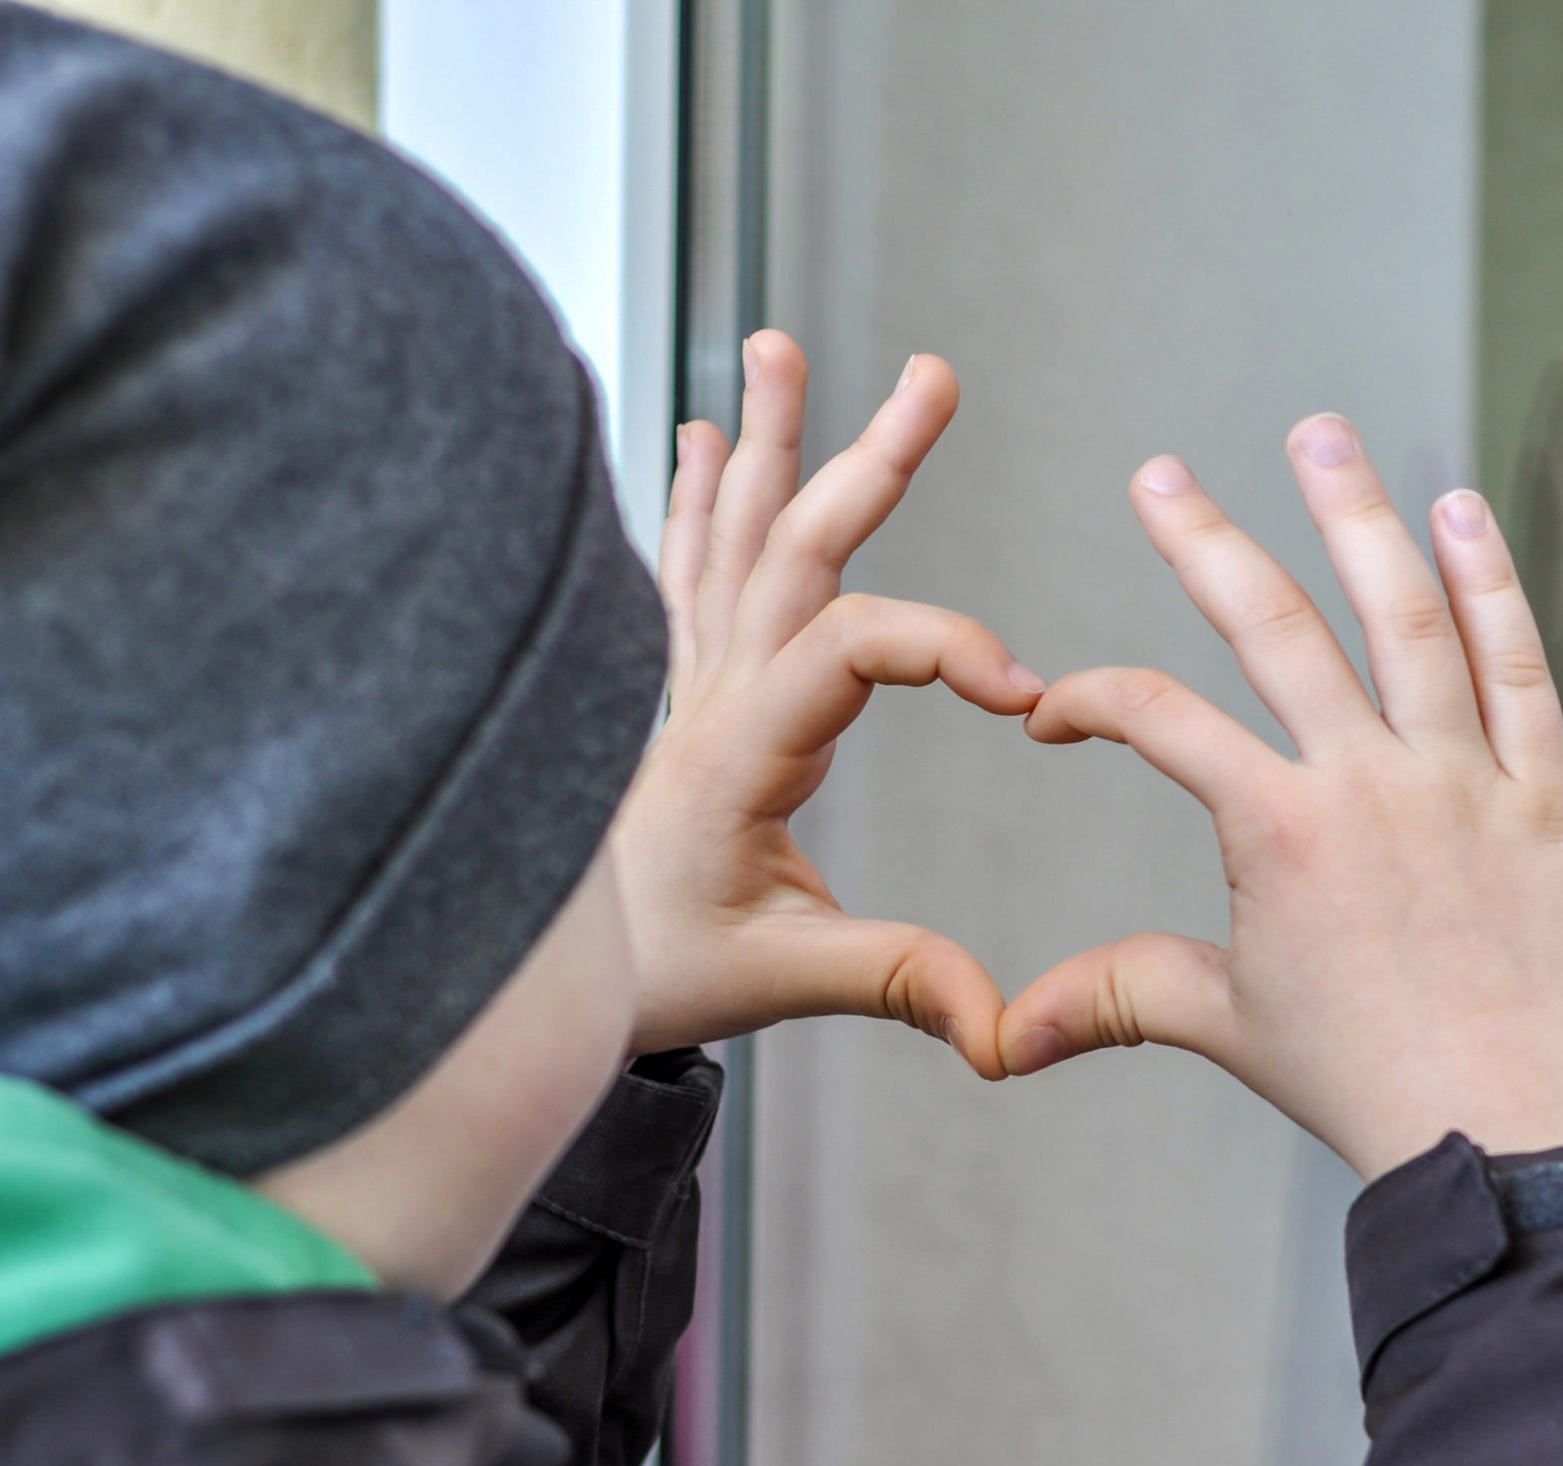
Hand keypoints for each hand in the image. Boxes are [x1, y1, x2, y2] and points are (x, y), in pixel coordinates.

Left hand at [612, 334, 1041, 1073]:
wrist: (535, 979)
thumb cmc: (659, 973)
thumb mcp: (783, 981)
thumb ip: (897, 983)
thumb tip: (1006, 1025)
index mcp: (740, 751)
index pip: (852, 648)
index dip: (945, 646)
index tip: (1027, 697)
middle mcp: (711, 697)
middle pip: (796, 548)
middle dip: (868, 457)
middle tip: (935, 375)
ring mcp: (690, 685)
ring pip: (733, 535)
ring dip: (764, 438)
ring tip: (777, 342)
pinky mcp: (683, 694)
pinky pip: (685, 572)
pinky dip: (695, 497)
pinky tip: (697, 434)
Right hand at [996, 414, 1562, 1180]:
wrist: (1516, 1133)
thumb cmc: (1368, 1084)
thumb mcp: (1227, 1027)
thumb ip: (1118, 997)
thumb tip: (1002, 1037)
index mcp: (1278, 829)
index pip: (1158, 719)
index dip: (1091, 701)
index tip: (1062, 716)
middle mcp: (1369, 780)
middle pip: (1274, 626)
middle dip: (1205, 539)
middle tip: (1159, 474)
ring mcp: (1467, 778)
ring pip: (1406, 616)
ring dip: (1355, 515)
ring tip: (1317, 437)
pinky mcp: (1549, 795)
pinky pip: (1518, 667)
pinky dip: (1490, 584)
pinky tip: (1458, 512)